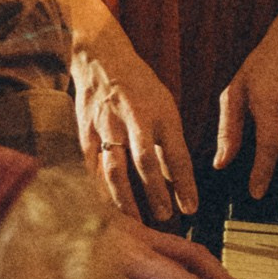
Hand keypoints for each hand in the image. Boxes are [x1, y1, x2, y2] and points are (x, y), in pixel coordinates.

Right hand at [70, 33, 197, 225]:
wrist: (100, 58)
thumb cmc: (137, 84)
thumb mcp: (163, 107)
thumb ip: (167, 144)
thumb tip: (174, 181)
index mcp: (160, 113)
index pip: (176, 153)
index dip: (184, 183)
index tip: (191, 208)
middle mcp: (134, 119)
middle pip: (144, 161)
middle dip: (155, 192)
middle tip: (164, 217)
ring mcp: (107, 126)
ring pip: (114, 168)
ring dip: (124, 197)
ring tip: (133, 220)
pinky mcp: (86, 131)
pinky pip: (92, 166)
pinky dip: (99, 188)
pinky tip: (104, 206)